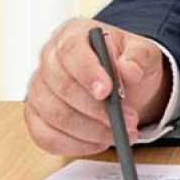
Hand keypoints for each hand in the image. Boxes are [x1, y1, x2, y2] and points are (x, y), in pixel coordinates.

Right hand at [24, 18, 170, 156]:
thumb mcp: (144, 53)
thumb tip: (128, 71)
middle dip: (97, 109)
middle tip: (128, 120)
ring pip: (55, 116)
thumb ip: (138, 58)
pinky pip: (46, 137)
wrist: (124, 84)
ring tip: (121, 133)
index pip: (71, 51)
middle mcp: (49, 59)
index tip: (107, 91)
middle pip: (62, 86)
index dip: (87, 72)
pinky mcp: (36, 117)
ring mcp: (39, 89)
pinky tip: (99, 141)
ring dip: (91, 130)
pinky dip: (76, 145)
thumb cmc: (127, 63)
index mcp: (73, 34)